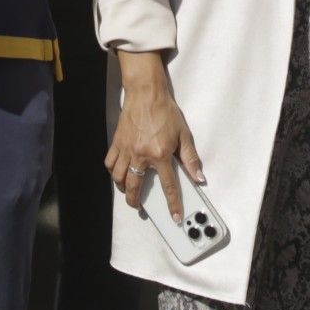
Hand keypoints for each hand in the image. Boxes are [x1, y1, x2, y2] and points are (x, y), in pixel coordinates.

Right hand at [104, 52, 202, 217]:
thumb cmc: (165, 112)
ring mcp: (126, 149)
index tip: (175, 216)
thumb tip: (199, 177)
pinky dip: (112, 170)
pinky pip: (110, 162)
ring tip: (127, 191)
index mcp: (160, 154)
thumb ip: (190, 158)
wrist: (146, 93)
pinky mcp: (117, 142)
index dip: (173, 203)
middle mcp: (141, 155)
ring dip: (123, 188)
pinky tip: (118, 172)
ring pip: (119, 177)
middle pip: (135, 187)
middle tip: (138, 206)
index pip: (168, 186)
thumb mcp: (183, 134)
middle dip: (136, 201)